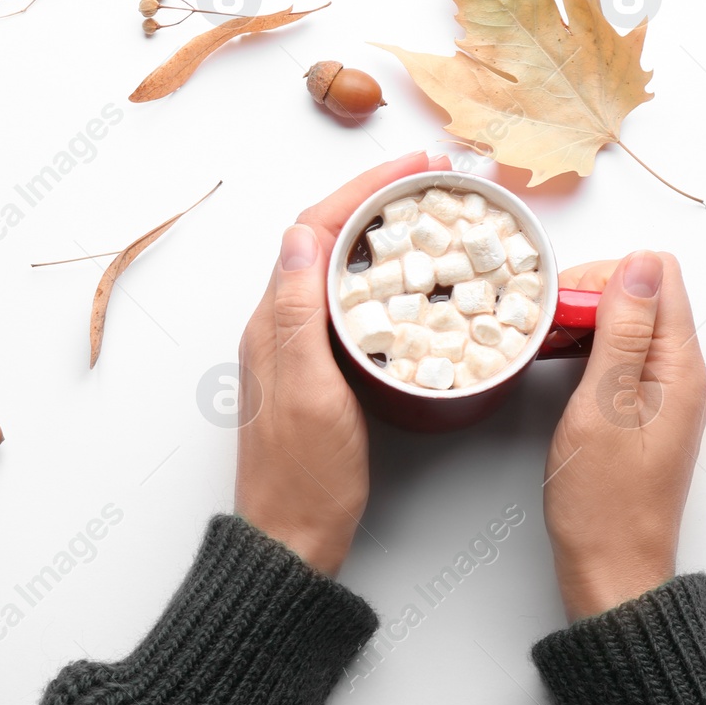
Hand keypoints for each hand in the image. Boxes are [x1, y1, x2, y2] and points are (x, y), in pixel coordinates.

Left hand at [235, 151, 450, 575]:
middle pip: (327, 235)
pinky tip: (410, 278)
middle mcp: (282, 323)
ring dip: (379, 226)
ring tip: (425, 208)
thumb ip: (299, 312)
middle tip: (430, 175)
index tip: (413, 165)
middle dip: (377, 195)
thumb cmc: (303, 475)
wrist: (293, 539)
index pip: (315, 228)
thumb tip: (302, 234)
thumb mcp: (306, 388)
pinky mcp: (321, 367)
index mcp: (274, 319)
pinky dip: (381, 271)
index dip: (364, 188)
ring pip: (340, 263)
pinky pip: (350, 298)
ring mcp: (301, 345)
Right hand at [542, 252, 705, 619]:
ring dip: (585, 321)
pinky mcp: (643, 407)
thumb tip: (639, 265)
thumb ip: (623, 332)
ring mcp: (664, 390)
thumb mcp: (604, 407)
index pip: (658, 274)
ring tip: (546, 345)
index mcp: (680, 367)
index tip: (564, 305)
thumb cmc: (605, 504)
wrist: (612, 571)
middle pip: (644, 292)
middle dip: (591, 294)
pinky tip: (557, 365)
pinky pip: (620, 353)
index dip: (605, 275)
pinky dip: (587, 348)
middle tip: (548, 327)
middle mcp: (681, 372)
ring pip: (628, 321)